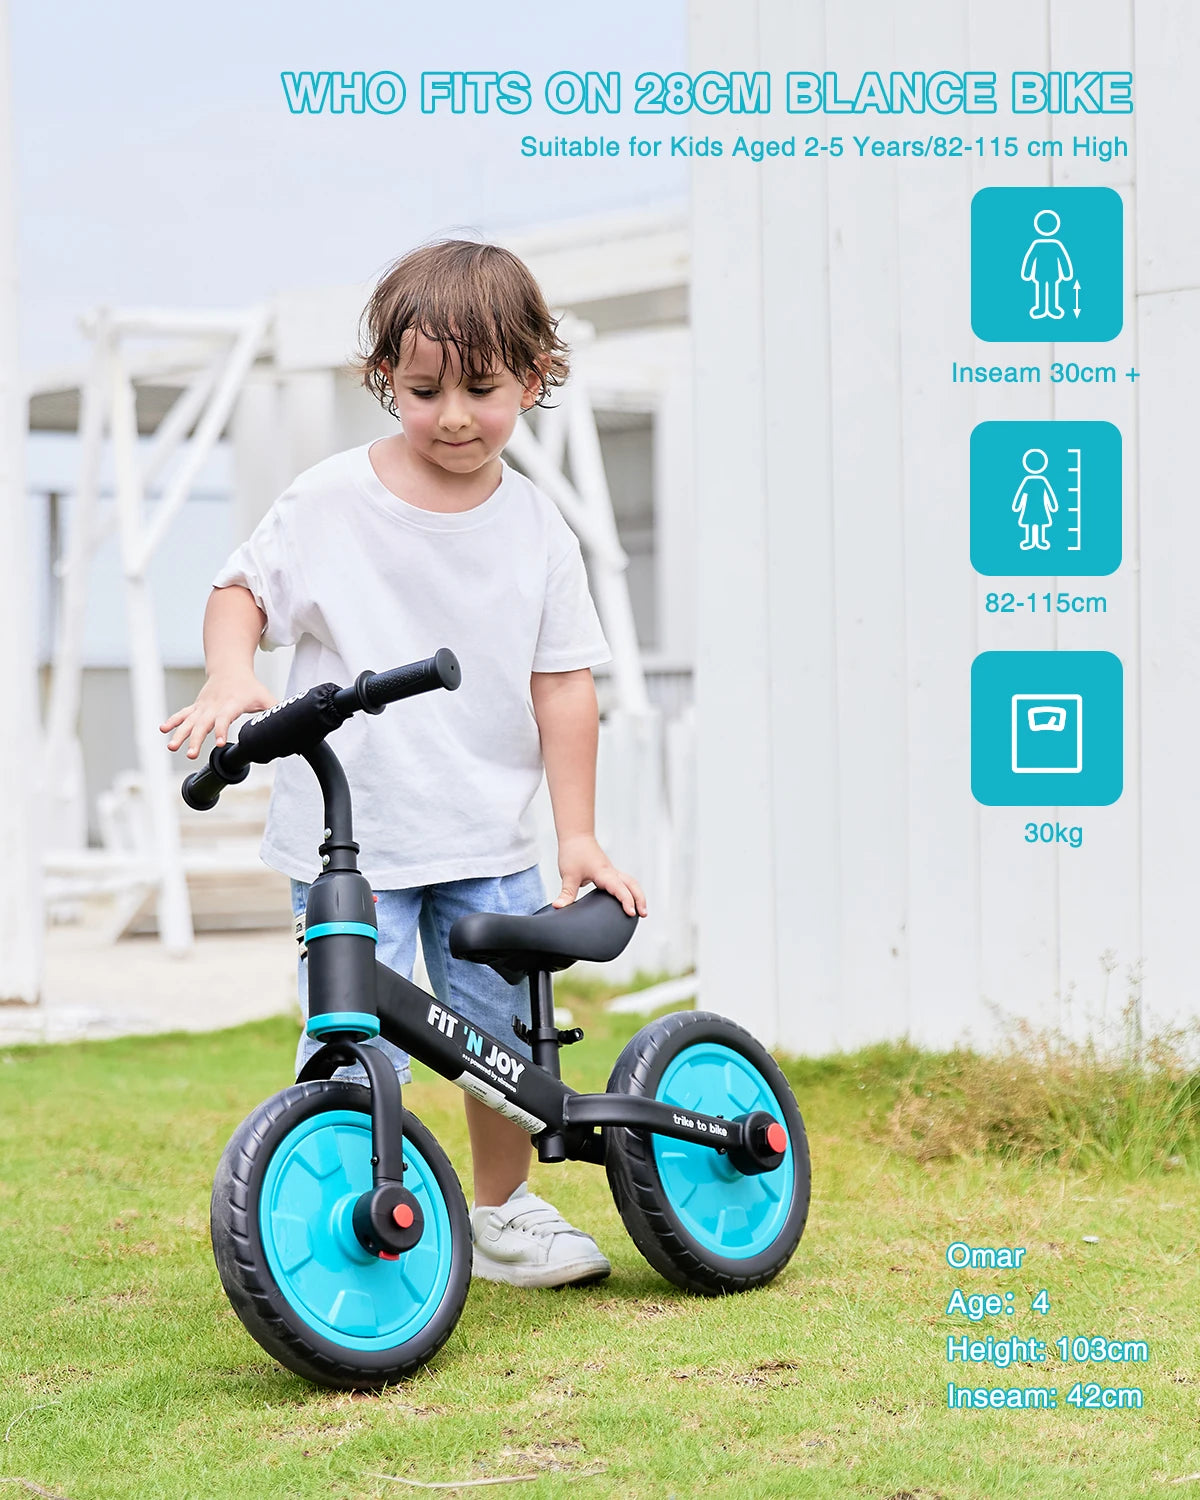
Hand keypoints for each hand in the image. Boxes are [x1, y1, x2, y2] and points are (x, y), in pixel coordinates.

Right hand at [159, 673, 276, 759]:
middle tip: (190, 754)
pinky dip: (172, 722)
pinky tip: (163, 730)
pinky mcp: (196, 707)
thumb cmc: (250, 687)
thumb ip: (276, 712)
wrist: (230, 669)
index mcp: (231, 704)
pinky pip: (182, 715)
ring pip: (189, 721)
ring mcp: (203, 707)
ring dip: (179, 734)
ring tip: (171, 747)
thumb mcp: (266, 698)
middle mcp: (214, 706)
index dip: (222, 731)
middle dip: (196, 739)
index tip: (220, 744)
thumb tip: (290, 728)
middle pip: (203, 724)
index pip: (225, 719)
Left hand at [552, 834, 646, 918]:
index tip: (631, 913)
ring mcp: (611, 871)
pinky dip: (629, 891)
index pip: (619, 888)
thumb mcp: (568, 874)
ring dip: (637, 895)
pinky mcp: (608, 872)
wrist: (576, 836)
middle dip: (640, 899)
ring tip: (641, 910)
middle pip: (632, 884)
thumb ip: (566, 893)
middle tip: (644, 914)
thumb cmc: (573, 852)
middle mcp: (611, 872)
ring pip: (630, 882)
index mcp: (603, 873)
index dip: (626, 901)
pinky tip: (626, 901)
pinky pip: (624, 882)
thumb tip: (558, 907)